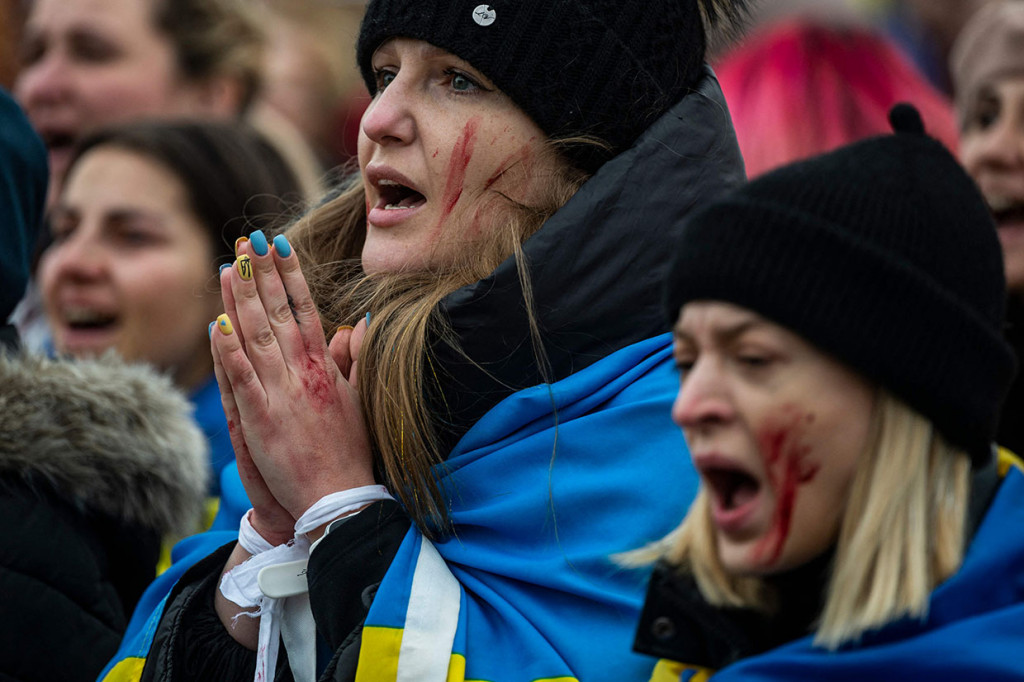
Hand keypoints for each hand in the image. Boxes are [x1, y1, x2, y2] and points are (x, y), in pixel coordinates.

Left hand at [212, 231, 375, 523]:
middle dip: (265, 274)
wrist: (339, 496)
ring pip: (258, 336)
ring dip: (242, 299)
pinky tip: (217, 324)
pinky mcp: (262, 419)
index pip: (306, 310)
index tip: (281, 245)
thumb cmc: (349, 449)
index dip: (292, 275)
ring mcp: (282, 394)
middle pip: (280, 313)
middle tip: (251, 240)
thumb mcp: (357, 397)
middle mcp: (304, 373)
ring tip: (232, 265)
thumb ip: (354, 358)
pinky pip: (242, 378)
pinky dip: (229, 351)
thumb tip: (362, 322)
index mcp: (326, 367)